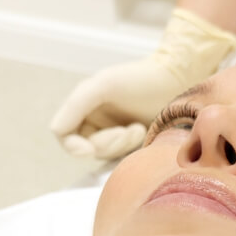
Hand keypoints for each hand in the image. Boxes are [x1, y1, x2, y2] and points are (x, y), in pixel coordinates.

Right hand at [50, 8, 235, 159]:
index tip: (90, 149)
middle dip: (108, 143)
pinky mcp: (130, 143)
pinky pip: (121, 156)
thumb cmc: (141, 78)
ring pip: (104, 155)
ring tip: (140, 128)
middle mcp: (94, 119)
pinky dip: (131, 148)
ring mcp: (111, 132)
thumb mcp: (104, 85)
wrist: (177, 80)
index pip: (63, 134)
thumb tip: (58, 131)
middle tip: (131, 130)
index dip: (75, 146)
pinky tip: (144, 132)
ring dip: (122, 144)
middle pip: (85, 148)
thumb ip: (77, 104)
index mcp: (83, 105)